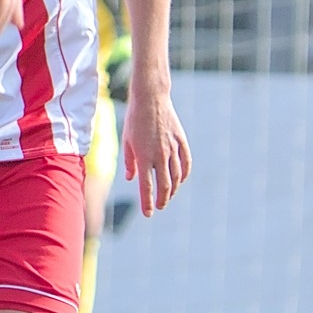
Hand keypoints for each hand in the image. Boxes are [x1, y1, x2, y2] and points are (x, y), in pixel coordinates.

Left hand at [122, 80, 189, 215]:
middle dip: (162, 200)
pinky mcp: (181, 141)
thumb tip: (132, 179)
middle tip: (159, 207)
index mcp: (143, 156)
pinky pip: (186, 163)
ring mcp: (172, 148)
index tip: (148, 213)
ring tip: (167, 196)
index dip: (147, 203)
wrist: (151, 98)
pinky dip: (183, 175)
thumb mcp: (126, 141)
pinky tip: (179, 180)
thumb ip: (130, 162)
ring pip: (176, 177)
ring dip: (172, 190)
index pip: (146, 186)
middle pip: (164, 186)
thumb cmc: (134, 120)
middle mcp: (159, 154)